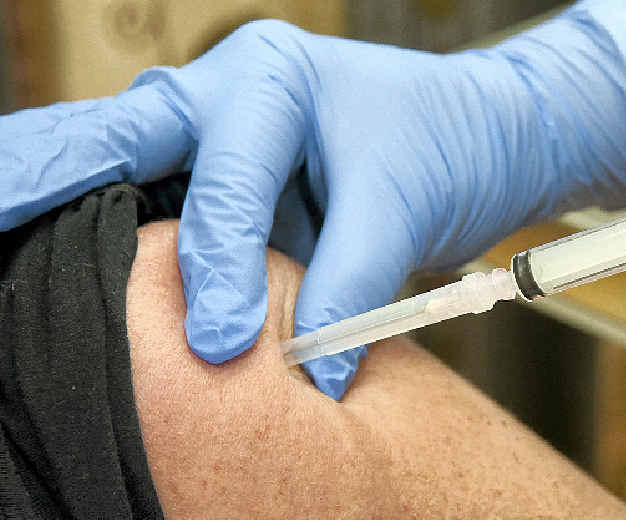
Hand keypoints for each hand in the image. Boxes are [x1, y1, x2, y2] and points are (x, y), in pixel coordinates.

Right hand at [0, 1, 625, 397]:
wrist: (482, 137)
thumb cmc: (446, 144)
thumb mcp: (404, 206)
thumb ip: (348, 283)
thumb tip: (304, 369)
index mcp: (270, 81)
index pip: (225, 184)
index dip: (218, 271)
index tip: (223, 344)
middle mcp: (223, 95)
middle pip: (115, 138)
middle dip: (42, 173)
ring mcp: (211, 133)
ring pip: (118, 165)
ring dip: (61, 200)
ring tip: (0, 229)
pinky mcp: (218, 176)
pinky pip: (152, 203)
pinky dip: (108, 230)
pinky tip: (67, 261)